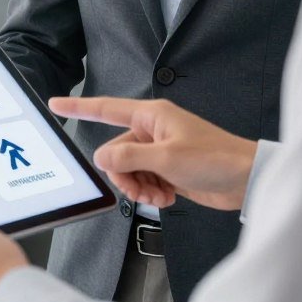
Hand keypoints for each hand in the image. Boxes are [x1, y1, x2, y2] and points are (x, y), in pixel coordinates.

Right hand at [49, 96, 256, 210]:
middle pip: (116, 153)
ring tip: (158, 195)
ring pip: (129, 170)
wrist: (245, 179)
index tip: (55, 104)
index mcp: (151, 116)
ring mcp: (160, 150)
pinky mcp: (168, 169)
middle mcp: (153, 130)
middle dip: (124, 176)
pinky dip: (150, 192)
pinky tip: (167, 198)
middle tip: (142, 189)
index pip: (106, 109)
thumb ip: (129, 158)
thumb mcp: (167, 159)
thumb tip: (101, 158)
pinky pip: (144, 180)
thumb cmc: (215, 159)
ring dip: (138, 187)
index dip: (79, 107)